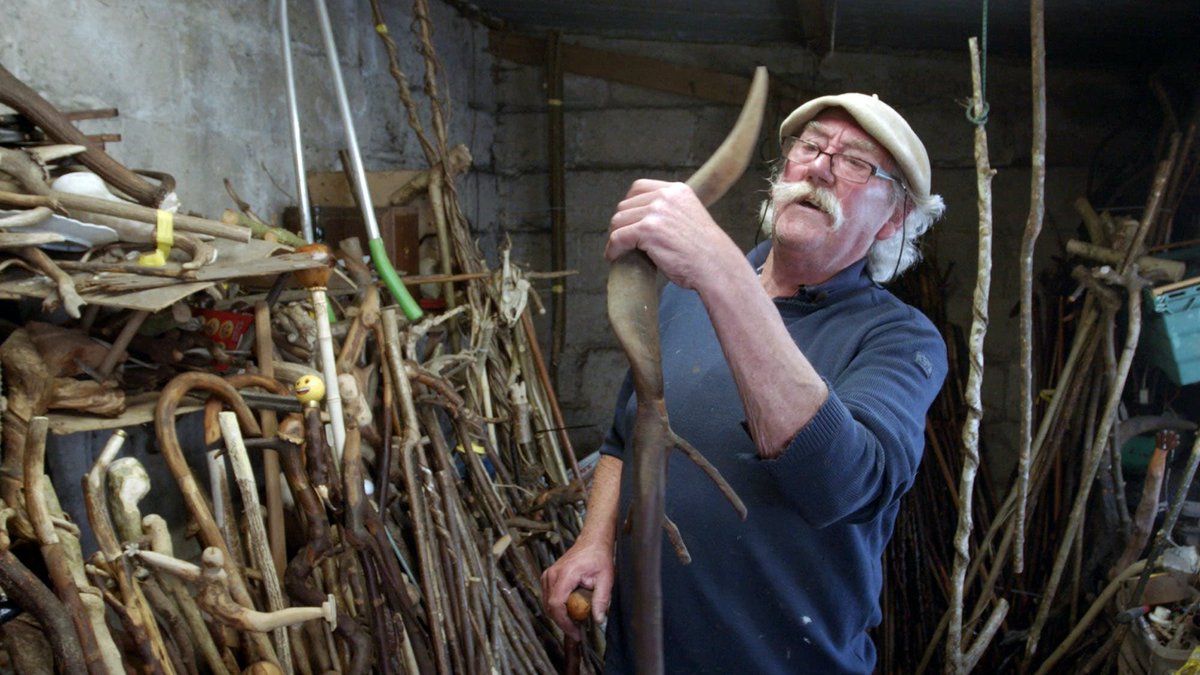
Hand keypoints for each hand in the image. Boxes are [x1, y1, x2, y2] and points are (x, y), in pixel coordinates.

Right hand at [541, 535, 614, 640]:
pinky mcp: (548, 577)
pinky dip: (558, 607)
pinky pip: (549, 597)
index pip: (556, 605)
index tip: (575, 633)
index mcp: (565, 574)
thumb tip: (598, 620)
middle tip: (578, 630)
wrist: (592, 541)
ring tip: (576, 620)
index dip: (564, 623)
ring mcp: (548, 575)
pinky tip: (571, 609)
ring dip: (560, 615)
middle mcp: (552, 574)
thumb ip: (601, 600)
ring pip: (548, 604)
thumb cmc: (598, 557)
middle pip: (550, 607)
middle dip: (563, 622)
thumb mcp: (606, 579)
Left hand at [605, 179, 742, 290]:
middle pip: (625, 205)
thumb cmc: (704, 251)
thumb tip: (642, 217)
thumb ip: (669, 211)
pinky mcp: (647, 230)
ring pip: (618, 221)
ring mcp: (656, 212)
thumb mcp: (689, 217)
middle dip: (621, 224)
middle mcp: (666, 196)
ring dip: (615, 237)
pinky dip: (612, 249)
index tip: (627, 220)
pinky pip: (618, 238)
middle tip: (621, 240)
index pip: (638, 188)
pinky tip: (614, 257)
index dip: (629, 205)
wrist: (716, 266)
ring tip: (618, 250)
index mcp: (677, 190)